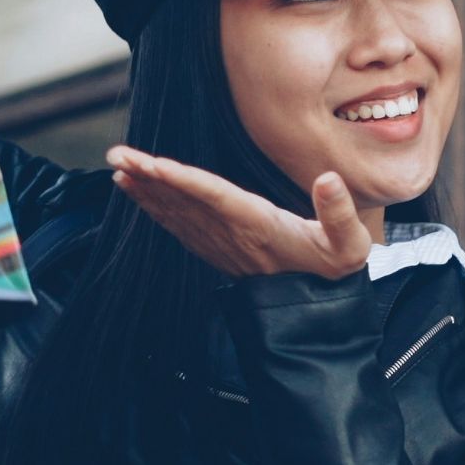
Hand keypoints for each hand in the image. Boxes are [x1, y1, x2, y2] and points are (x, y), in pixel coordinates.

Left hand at [108, 145, 373, 279]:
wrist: (315, 310)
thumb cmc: (333, 268)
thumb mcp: (349, 244)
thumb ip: (340, 212)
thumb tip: (328, 179)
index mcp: (259, 225)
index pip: (214, 196)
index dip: (182, 179)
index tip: (151, 164)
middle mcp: (232, 234)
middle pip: (183, 200)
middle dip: (148, 177)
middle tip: (115, 155)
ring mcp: (221, 243)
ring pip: (176, 212)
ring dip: (146, 190)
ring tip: (119, 169)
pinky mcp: (218, 249)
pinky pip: (180, 225)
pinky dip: (156, 207)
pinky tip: (140, 194)